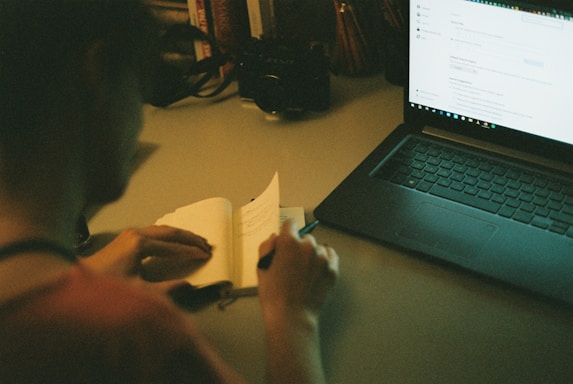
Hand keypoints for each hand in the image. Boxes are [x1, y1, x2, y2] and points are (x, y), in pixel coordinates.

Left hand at [80, 225, 211, 292]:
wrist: (74, 286)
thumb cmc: (107, 290)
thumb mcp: (139, 293)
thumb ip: (166, 289)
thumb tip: (188, 285)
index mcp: (140, 244)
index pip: (174, 246)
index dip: (192, 251)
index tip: (206, 256)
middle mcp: (135, 234)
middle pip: (171, 231)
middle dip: (191, 238)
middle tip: (207, 245)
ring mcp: (129, 233)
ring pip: (162, 230)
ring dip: (181, 235)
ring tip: (197, 242)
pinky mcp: (125, 238)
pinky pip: (154, 232)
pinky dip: (169, 236)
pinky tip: (175, 242)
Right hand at [257, 219, 338, 323]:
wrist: (291, 316)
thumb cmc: (274, 294)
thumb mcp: (262, 267)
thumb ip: (267, 247)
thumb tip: (274, 237)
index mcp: (288, 242)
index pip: (290, 224)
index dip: (286, 232)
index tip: (286, 240)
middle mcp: (308, 246)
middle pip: (305, 237)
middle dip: (299, 246)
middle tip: (293, 263)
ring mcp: (322, 258)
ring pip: (317, 248)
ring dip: (312, 254)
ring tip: (304, 272)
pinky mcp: (333, 269)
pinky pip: (330, 255)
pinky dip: (324, 259)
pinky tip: (316, 270)